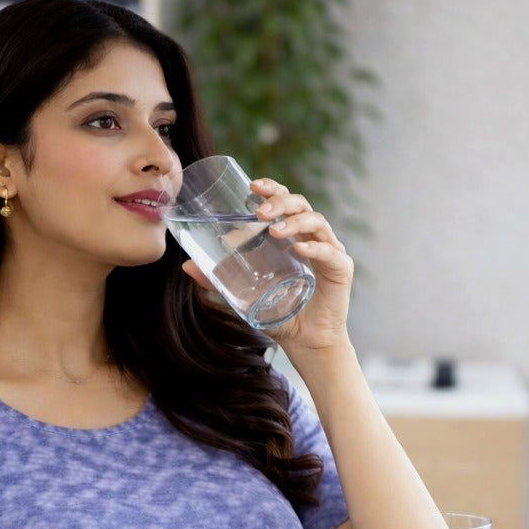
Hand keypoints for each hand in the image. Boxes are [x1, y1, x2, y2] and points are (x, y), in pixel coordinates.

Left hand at [180, 176, 353, 354]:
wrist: (305, 343)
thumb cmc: (279, 315)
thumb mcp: (242, 295)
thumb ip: (218, 280)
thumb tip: (187, 266)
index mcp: (292, 236)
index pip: (286, 202)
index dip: (272, 189)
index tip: (253, 185)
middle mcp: (312, 238)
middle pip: (301, 205)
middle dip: (280, 202)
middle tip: (258, 211)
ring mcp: (330, 251)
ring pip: (316, 222)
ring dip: (294, 222)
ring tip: (274, 230)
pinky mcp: (341, 269)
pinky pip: (330, 252)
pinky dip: (315, 248)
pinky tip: (299, 249)